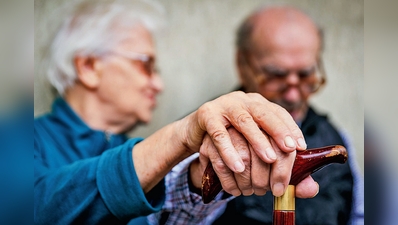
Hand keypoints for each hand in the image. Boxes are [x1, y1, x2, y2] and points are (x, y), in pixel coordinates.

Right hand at [134, 91, 306, 193]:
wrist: (197, 132)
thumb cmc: (230, 141)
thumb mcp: (253, 148)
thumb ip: (281, 168)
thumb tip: (310, 190)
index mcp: (258, 104)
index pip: (279, 113)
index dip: (291, 128)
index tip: (301, 147)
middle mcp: (243, 100)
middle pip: (264, 112)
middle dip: (279, 130)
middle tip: (291, 149)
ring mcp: (224, 105)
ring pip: (243, 121)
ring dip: (257, 140)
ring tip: (269, 159)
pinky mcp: (206, 114)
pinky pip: (219, 134)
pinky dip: (229, 151)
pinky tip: (238, 166)